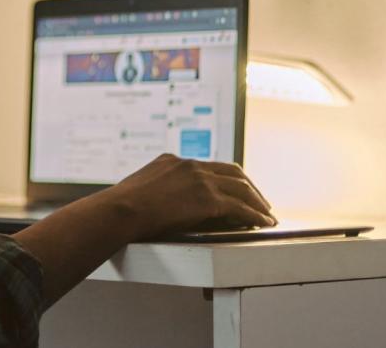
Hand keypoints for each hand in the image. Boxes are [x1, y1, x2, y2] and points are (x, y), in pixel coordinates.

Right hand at [96, 153, 275, 240]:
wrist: (120, 211)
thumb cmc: (121, 208)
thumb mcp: (139, 190)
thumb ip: (155, 191)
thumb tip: (157, 205)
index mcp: (172, 161)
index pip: (209, 166)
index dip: (227, 178)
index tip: (235, 189)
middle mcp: (190, 165)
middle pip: (232, 172)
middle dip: (249, 187)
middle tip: (259, 201)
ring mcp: (200, 180)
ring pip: (241, 187)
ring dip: (257, 202)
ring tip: (266, 214)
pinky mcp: (208, 199)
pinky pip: (241, 207)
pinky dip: (255, 215)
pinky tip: (263, 223)